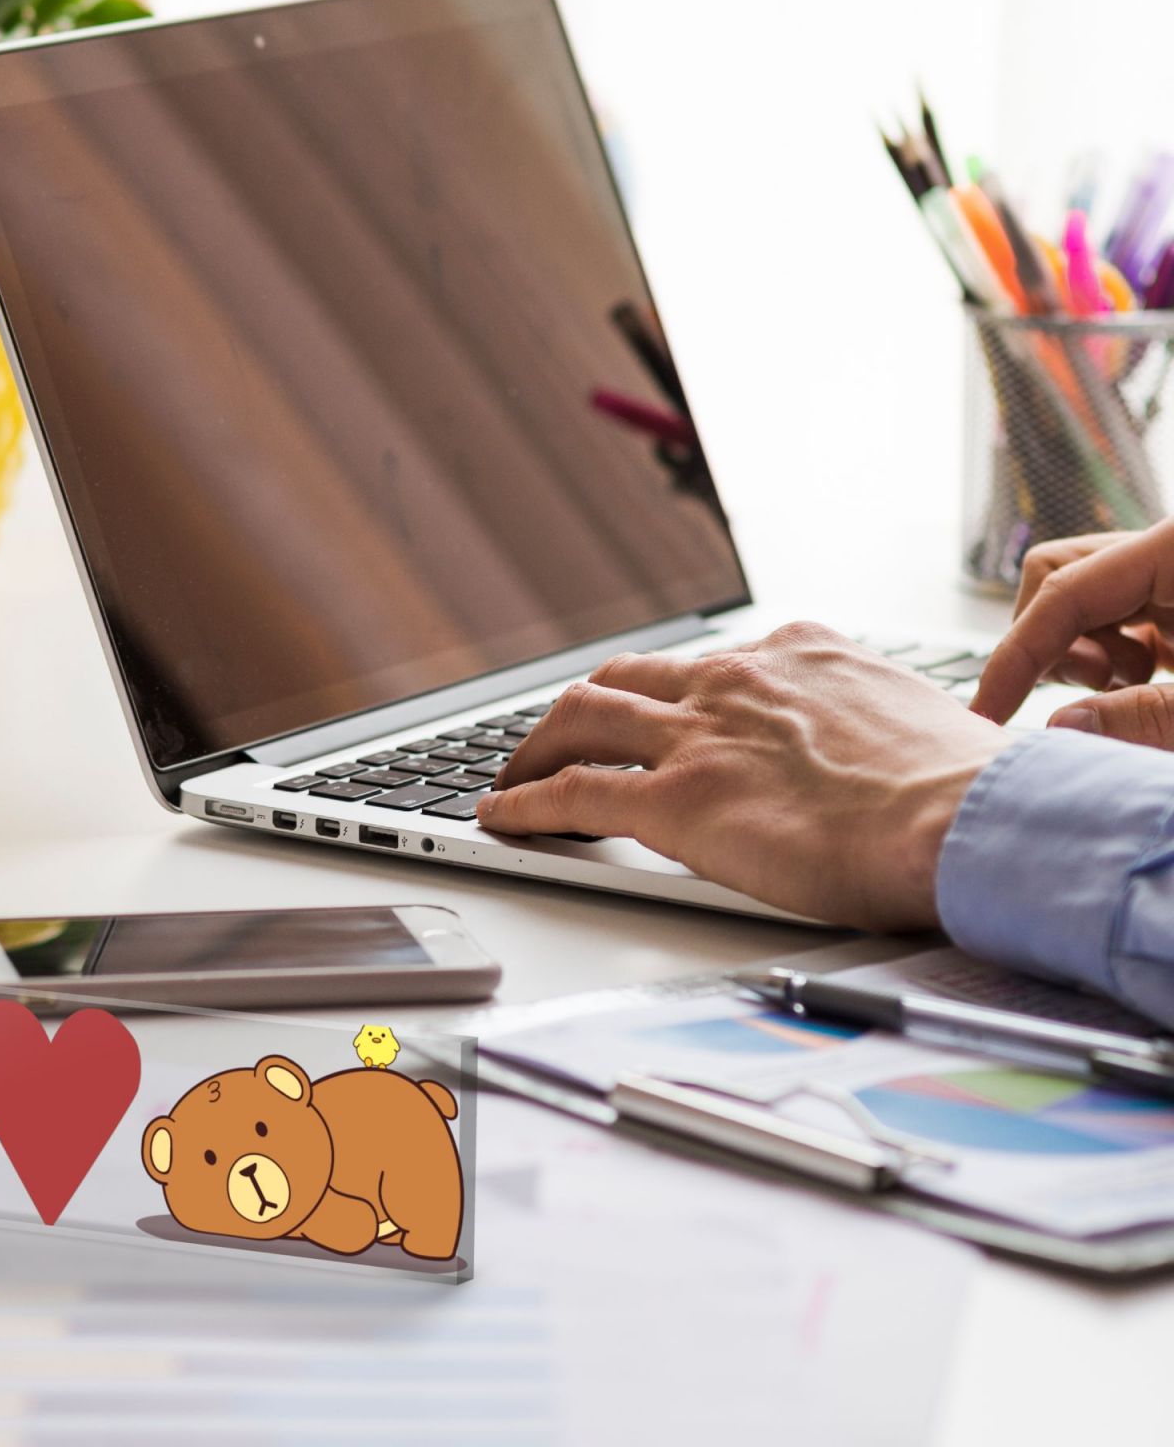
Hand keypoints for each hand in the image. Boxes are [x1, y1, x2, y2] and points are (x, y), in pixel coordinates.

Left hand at [474, 623, 1017, 928]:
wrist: (973, 821)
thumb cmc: (969, 791)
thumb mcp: (920, 726)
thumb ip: (876, 727)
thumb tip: (889, 759)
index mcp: (800, 655)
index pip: (709, 664)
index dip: (670, 693)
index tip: (659, 712)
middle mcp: (737, 681)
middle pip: (626, 678)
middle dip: (584, 706)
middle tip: (564, 737)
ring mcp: (700, 736)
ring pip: (582, 718)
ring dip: (538, 745)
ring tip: (516, 772)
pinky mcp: (677, 801)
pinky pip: (573, 793)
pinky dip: (527, 802)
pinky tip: (504, 815)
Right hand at [971, 521, 1173, 744]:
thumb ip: (1149, 718)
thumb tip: (1061, 724)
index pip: (1064, 589)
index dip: (1016, 653)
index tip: (987, 711)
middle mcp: (1165, 552)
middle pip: (1059, 579)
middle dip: (1054, 643)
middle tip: (1098, 689)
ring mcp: (1168, 576)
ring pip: (1081, 599)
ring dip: (1088, 654)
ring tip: (1139, 686)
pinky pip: (1117, 617)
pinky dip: (1113, 660)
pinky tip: (1146, 684)